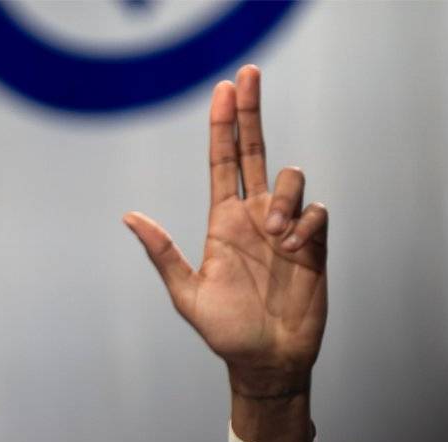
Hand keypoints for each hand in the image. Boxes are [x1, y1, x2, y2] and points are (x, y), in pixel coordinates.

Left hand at [124, 67, 327, 422]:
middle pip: (256, 150)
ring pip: (292, 179)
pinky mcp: (314, 244)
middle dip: (251, 111)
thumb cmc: (225, 331)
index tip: (225, 88)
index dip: (224, 125)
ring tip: (276, 234)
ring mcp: (287, 228)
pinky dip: (306, 222)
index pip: (224, 162)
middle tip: (248, 74)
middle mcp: (256, 217)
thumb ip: (163, 253)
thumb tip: (130, 216)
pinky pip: (317, 211)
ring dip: (284, 197)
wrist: (267, 361)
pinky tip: (294, 247)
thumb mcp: (187, 295)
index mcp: (224, 222)